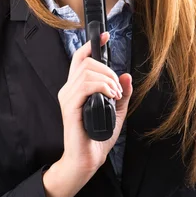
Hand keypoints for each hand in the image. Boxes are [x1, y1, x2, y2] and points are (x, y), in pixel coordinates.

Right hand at [57, 31, 132, 175]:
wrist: (88, 159)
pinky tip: (111, 96)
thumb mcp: (116, 111)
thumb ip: (121, 93)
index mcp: (77, 88)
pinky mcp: (70, 107)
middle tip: (118, 88)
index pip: (80, 59)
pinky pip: (86, 86)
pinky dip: (103, 87)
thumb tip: (128, 76)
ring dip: (108, 80)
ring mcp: (68, 98)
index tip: (105, 36)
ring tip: (116, 95)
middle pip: (87, 63)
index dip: (91, 45)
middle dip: (108, 70)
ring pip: (87, 72)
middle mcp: (68, 90)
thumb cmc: (98, 137)